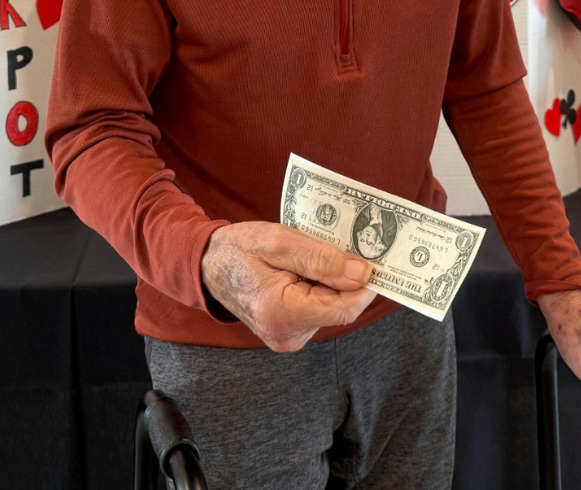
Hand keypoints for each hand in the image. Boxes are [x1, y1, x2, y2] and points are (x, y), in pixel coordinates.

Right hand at [201, 221, 376, 352]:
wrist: (207, 267)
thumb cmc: (239, 249)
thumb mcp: (280, 241)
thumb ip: (322, 259)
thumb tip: (362, 273)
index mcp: (281, 312)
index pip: (343, 308)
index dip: (364, 285)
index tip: (373, 260)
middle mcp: (286, 335)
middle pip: (339, 307)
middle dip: (344, 278)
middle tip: (336, 248)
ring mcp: (287, 338)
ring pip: (330, 308)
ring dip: (330, 282)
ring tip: (306, 259)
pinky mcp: (289, 335)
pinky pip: (318, 311)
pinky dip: (319, 290)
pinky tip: (302, 272)